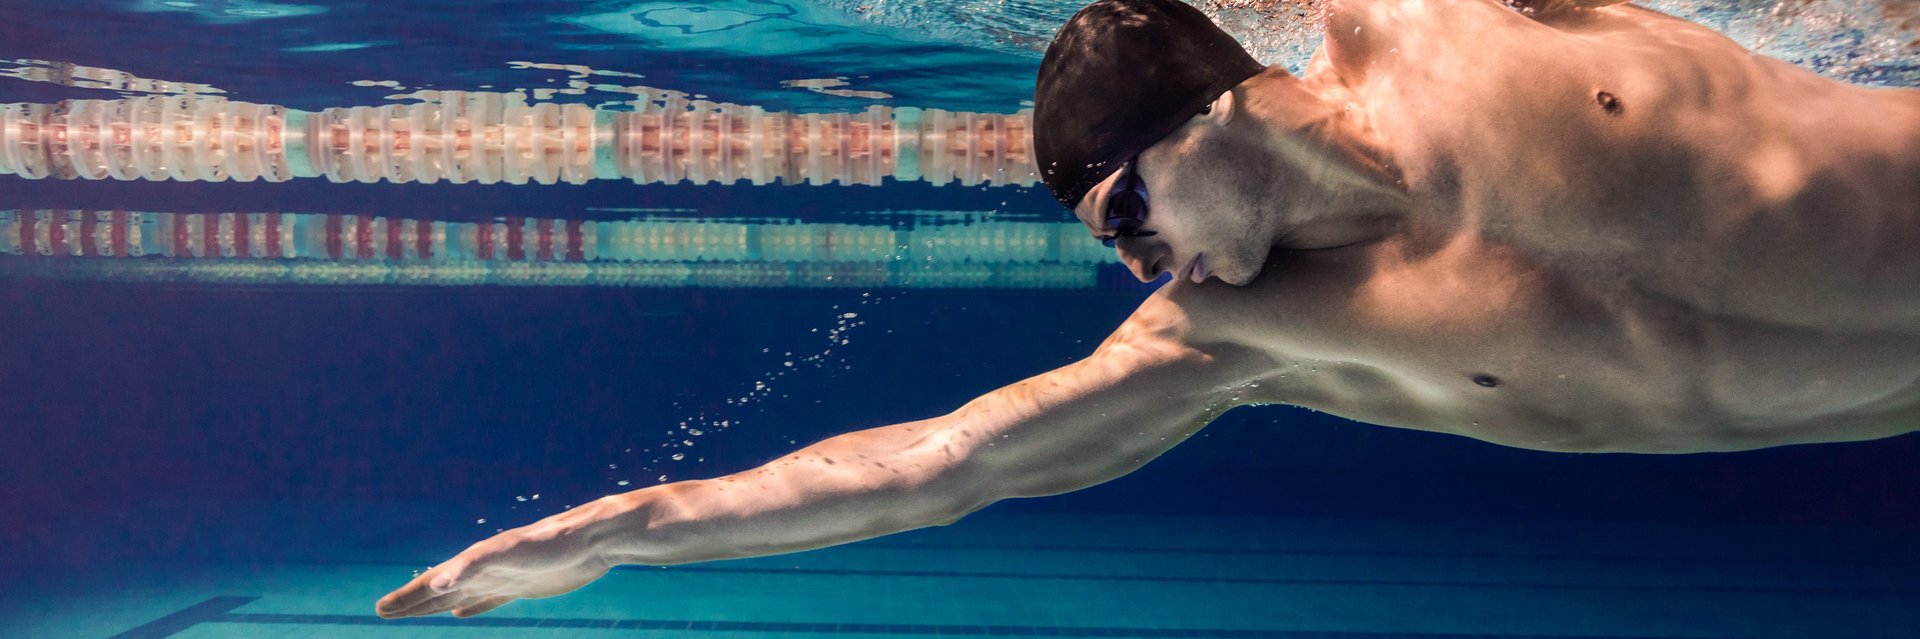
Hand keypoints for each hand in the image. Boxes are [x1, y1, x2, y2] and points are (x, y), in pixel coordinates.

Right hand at [375, 510, 615, 618]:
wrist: (593, 539)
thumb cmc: (554, 544)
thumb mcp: (510, 553)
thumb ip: (473, 567)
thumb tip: (437, 584)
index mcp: (477, 561)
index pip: (433, 583)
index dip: (408, 597)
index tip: (380, 608)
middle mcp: (486, 569)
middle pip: (441, 590)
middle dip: (412, 602)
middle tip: (383, 611)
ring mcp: (505, 577)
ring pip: (461, 594)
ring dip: (437, 604)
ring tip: (415, 612)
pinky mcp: (525, 586)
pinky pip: (490, 599)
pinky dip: (474, 607)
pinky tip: (463, 613)